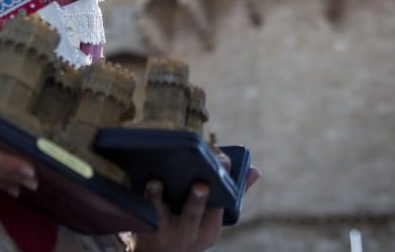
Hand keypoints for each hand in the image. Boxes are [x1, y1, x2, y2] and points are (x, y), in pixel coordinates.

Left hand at [134, 165, 260, 251]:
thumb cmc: (189, 230)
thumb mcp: (212, 220)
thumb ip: (234, 194)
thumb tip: (256, 169)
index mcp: (209, 230)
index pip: (220, 207)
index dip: (223, 184)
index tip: (224, 161)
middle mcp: (188, 234)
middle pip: (193, 215)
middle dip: (198, 200)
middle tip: (201, 184)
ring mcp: (164, 233)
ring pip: (160, 215)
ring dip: (157, 198)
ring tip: (155, 183)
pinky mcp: (142, 230)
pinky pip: (138, 212)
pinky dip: (138, 197)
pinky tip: (139, 182)